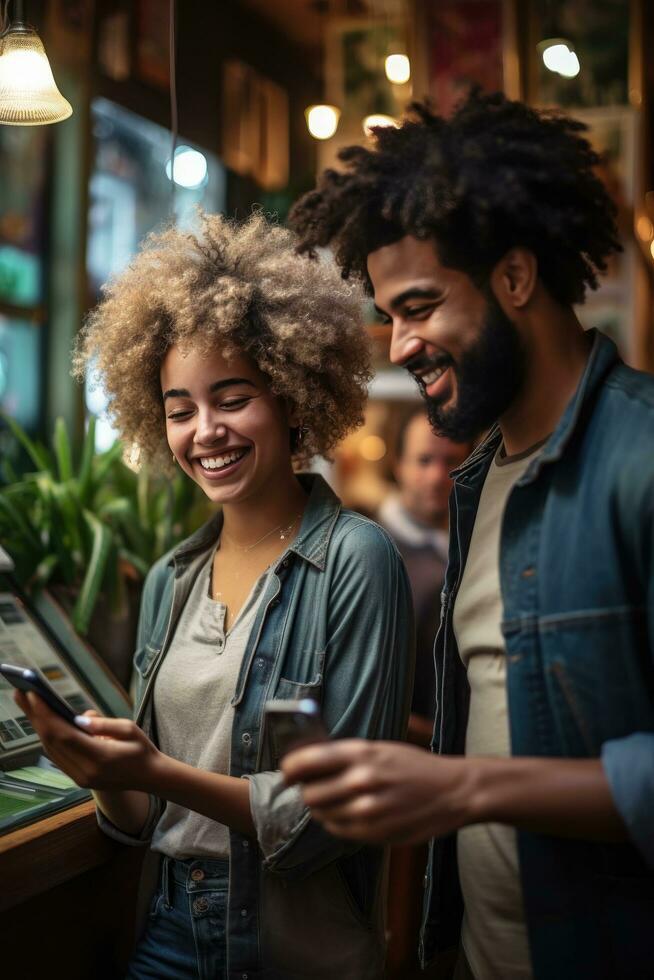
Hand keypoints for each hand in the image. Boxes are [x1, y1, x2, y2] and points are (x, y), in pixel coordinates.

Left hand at [15, 690, 163, 792]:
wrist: (150, 777)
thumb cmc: (142, 750)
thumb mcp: (130, 729)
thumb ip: (104, 724)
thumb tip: (80, 717)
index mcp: (100, 758)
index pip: (64, 735)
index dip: (45, 714)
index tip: (33, 694)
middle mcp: (85, 772)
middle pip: (52, 742)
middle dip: (35, 716)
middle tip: (21, 692)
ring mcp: (80, 778)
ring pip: (51, 750)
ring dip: (37, 725)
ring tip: (27, 703)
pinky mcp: (78, 778)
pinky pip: (57, 756)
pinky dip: (47, 736)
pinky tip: (42, 720)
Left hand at [282, 739, 476, 843]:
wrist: (451, 791)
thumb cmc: (414, 766)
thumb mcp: (379, 749)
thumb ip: (345, 756)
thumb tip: (308, 763)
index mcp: (360, 753)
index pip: (305, 761)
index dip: (290, 769)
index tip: (287, 773)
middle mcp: (360, 780)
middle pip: (309, 794)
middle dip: (308, 792)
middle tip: (316, 789)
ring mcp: (366, 809)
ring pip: (322, 815)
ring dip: (323, 810)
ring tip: (338, 801)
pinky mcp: (373, 833)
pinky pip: (338, 830)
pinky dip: (338, 823)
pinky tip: (351, 813)